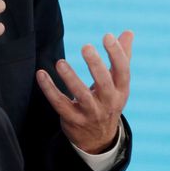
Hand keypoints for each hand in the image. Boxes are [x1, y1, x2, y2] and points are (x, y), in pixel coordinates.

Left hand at [36, 30, 133, 153]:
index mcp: (121, 91)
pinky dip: (49, 89)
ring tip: (60, 62)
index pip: (123, 72)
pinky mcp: (72, 119)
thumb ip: (122, 57)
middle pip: (105, 85)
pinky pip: (59, 104)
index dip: (117, 54)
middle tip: (86, 46)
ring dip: (70, 79)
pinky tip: (41, 74)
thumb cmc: (107, 100)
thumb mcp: (118, 83)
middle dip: (96, 66)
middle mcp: (108, 103)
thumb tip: (129, 31)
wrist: (98, 138)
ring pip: (81, 96)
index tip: (107, 36)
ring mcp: (90, 113)